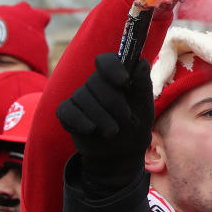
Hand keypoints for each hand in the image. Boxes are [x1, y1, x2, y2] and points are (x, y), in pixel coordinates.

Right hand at [57, 54, 154, 189]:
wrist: (122, 151)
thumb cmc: (136, 123)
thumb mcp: (144, 106)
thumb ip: (143, 84)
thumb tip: (142, 62)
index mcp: (115, 77)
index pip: (106, 60)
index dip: (112, 67)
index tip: (124, 82)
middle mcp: (95, 83)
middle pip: (95, 81)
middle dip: (113, 102)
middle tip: (126, 118)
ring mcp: (79, 97)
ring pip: (82, 97)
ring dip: (101, 117)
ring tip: (113, 131)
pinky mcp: (67, 112)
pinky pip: (67, 111)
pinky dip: (81, 121)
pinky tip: (92, 129)